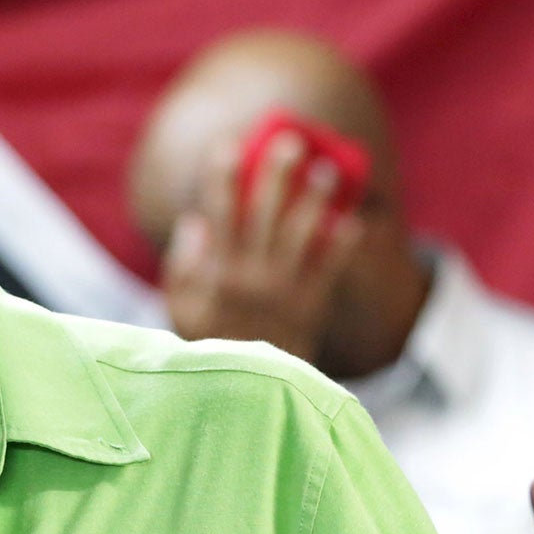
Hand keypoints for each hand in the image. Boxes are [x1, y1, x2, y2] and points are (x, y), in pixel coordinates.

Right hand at [160, 129, 362, 356]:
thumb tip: (195, 222)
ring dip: (315, 199)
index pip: (218, 213)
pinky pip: (329, 269)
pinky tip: (352, 222)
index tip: (228, 145)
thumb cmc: (208, 345)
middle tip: (290, 140)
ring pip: (302, 235)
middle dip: (276, 174)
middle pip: (264, 213)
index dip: (222, 177)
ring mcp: (282, 291)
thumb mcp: (181, 310)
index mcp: (215, 272)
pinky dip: (342, 246)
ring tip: (328, 169)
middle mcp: (250, 276)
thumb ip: (182, 266)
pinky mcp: (310, 307)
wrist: (245, 394)